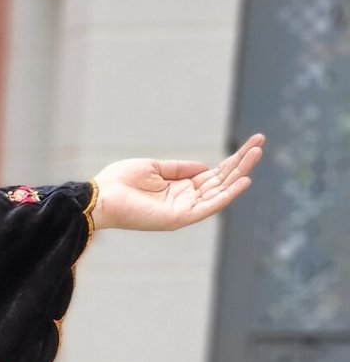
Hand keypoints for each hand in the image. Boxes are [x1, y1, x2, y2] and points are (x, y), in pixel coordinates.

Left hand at [92, 133, 263, 231]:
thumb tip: (206, 167)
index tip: (253, 143)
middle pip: (222, 180)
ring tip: (257, 154)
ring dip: (240, 173)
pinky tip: (243, 180)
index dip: (234, 159)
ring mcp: (184, 209)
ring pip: (220, 191)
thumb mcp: (154, 167)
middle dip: (243, 162)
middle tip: (261, 143)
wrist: (100, 197)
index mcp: (180, 187)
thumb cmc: (120, 182)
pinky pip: (209, 206)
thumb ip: (180, 168)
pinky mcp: (180, 218)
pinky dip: (227, 195)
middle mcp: (186, 199)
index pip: (215, 173)